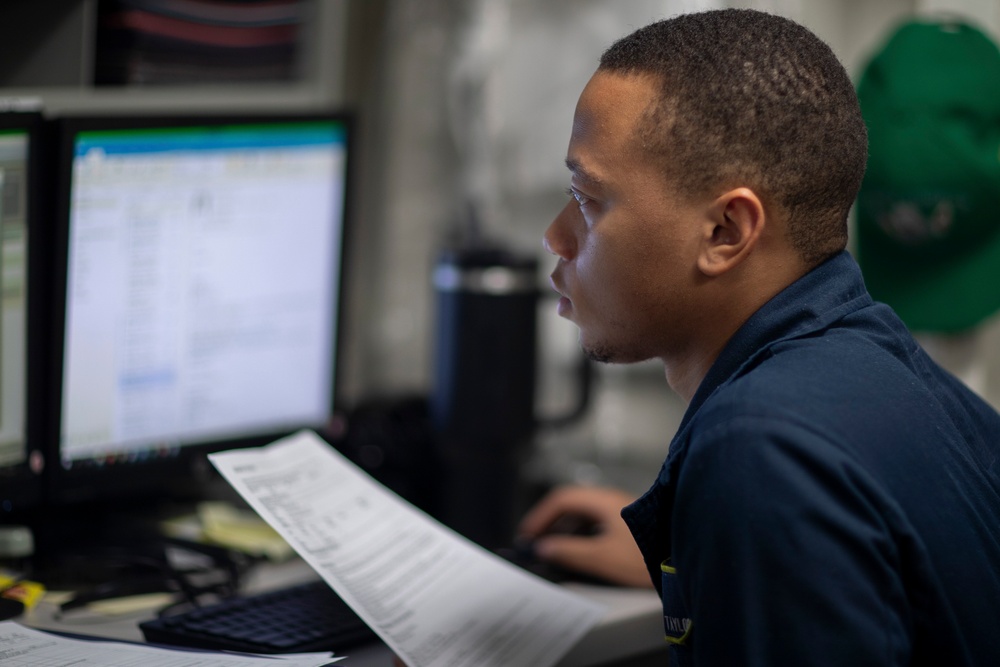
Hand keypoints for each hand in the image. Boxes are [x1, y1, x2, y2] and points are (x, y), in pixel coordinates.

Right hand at [518, 486, 652, 587]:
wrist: (688, 562)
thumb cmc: (648, 556)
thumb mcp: (603, 557)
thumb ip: (569, 552)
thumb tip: (544, 548)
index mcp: (604, 501)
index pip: (562, 499)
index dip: (541, 516)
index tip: (528, 535)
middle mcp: (612, 501)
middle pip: (573, 505)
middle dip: (551, 523)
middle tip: (536, 543)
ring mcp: (623, 512)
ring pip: (586, 515)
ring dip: (566, 530)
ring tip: (554, 550)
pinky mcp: (631, 526)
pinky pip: (598, 525)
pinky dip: (582, 535)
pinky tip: (579, 552)